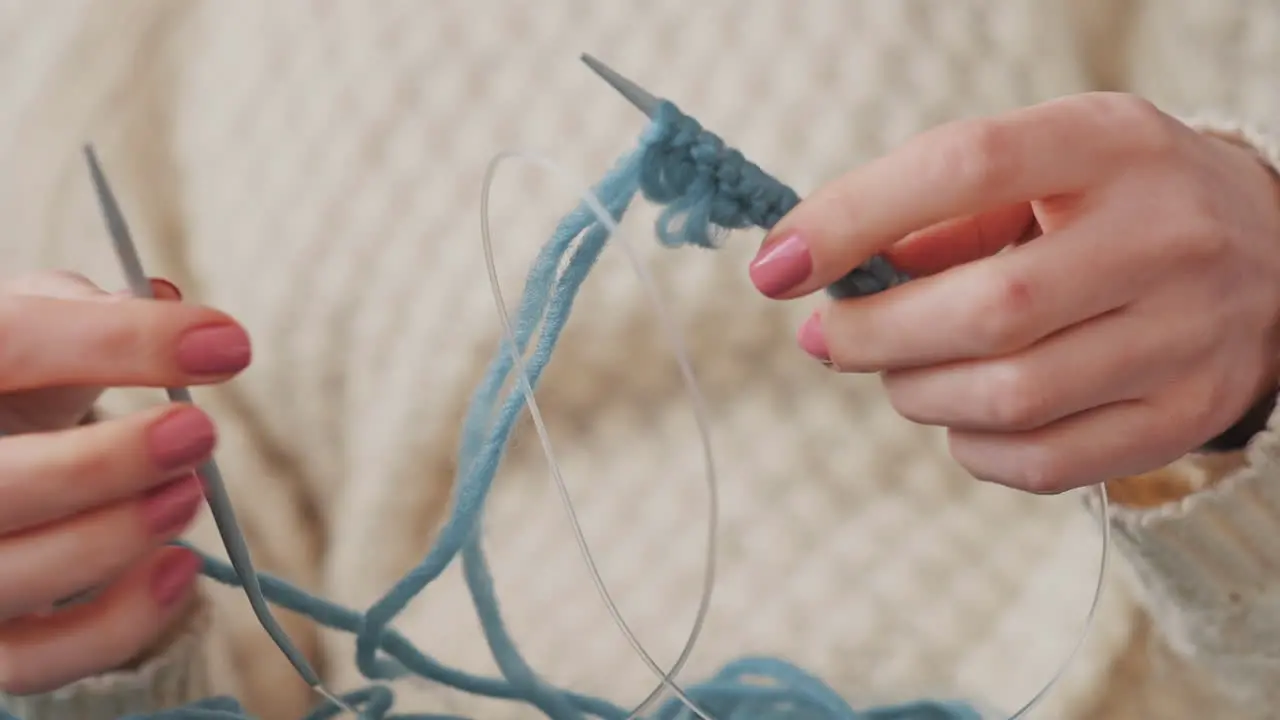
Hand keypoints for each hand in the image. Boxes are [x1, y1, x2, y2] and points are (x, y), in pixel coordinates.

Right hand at [0, 270, 251, 694]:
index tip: (227, 344)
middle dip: (105, 463)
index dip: (116, 343)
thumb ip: (99, 312)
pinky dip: (117, 624)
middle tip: (201, 433)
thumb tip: (173, 303)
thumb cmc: (18, 378)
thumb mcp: (43, 328)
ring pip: (9, 575)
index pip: (8, 347)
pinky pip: (35, 660)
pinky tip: (177, 570)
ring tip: (189, 495)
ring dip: (114, 537)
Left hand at [750, 93, 1279, 492]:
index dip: (852, 218)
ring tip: (900, 368)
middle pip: (986, 309)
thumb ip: (937, 212)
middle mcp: (1164, 237)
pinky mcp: (1184, 413)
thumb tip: (820, 275)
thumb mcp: (1043, 165)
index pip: (965, 167)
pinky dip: (970, 448)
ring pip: (1007, 397)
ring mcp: (1185, 335)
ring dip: (915, 392)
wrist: (1273, 253)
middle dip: (872, 336)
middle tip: (827, 336)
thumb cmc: (1114, 202)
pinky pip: (1042, 461)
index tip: (777, 266)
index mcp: (1112, 146)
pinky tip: (958, 416)